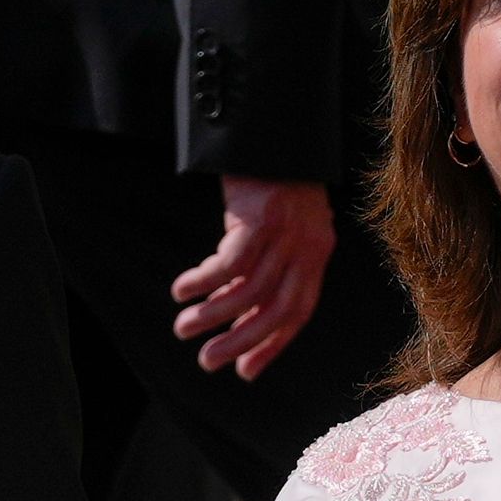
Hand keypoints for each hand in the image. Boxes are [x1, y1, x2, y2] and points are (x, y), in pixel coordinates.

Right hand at [171, 177, 334, 382]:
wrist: (272, 128)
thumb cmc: (272, 178)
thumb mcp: (284, 225)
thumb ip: (274, 263)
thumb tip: (243, 309)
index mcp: (317, 251)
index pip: (299, 312)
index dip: (273, 345)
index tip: (246, 371)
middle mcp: (308, 246)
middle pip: (276, 309)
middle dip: (240, 341)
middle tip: (207, 361)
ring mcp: (286, 232)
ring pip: (249, 291)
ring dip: (213, 315)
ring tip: (183, 327)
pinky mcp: (260, 217)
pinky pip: (229, 263)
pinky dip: (204, 281)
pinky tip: (182, 289)